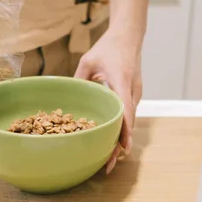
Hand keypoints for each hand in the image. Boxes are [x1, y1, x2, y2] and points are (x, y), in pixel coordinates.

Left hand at [74, 27, 142, 173]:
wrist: (129, 36)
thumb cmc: (108, 47)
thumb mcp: (88, 61)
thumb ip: (78, 79)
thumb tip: (66, 97)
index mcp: (121, 80)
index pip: (125, 110)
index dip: (124, 131)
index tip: (122, 149)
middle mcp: (132, 91)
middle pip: (129, 124)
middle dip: (119, 145)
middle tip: (108, 165)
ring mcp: (136, 94)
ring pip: (129, 122)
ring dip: (121, 140)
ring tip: (109, 160)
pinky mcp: (134, 95)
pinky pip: (128, 116)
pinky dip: (122, 130)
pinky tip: (112, 141)